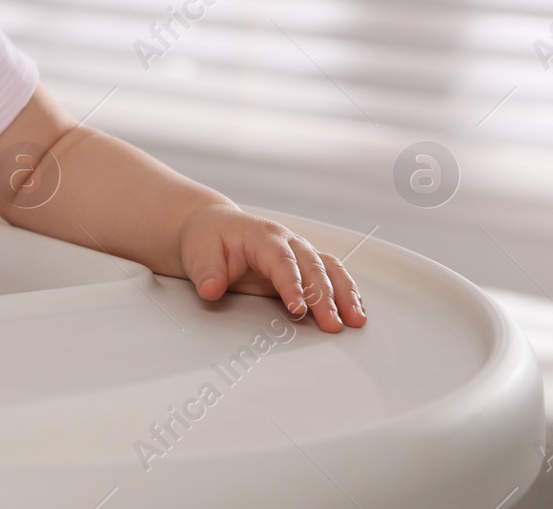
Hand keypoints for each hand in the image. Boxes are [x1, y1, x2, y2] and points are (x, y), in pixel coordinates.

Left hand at [176, 203, 365, 333]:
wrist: (214, 227)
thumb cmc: (208, 240)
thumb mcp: (198, 253)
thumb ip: (206, 272)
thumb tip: (211, 290)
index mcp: (262, 236)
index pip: (281, 261)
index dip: (292, 284)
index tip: (297, 309)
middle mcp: (287, 242)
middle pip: (312, 266)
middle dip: (324, 297)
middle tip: (332, 324)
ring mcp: (299, 252)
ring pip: (330, 269)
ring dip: (345, 294)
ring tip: (355, 321)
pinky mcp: (304, 265)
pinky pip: (332, 274)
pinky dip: (346, 291)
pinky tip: (355, 311)